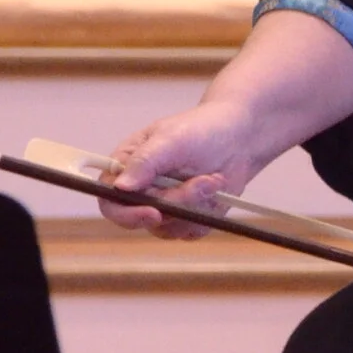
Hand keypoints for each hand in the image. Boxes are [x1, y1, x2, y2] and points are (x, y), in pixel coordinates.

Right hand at [97, 8, 352, 238]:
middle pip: (136, 219)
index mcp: (126, 160)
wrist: (249, 123)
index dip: (120, 210)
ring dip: (196, 209)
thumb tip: (119, 186)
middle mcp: (141, 183)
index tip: (149, 212)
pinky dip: (209, 214)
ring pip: (170, 228)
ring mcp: (166, 198)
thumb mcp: (178, 137)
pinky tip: (222, 190)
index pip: (104, 196)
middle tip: (199, 196)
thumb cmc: (210, 122)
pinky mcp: (192, 209)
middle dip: (169, 213)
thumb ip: (148, 160)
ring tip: (217, 182)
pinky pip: (194, 229)